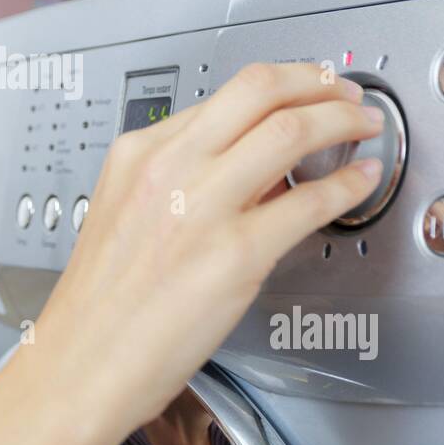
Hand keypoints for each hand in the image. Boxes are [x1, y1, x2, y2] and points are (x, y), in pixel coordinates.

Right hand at [30, 62, 384, 437]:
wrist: (81, 362)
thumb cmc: (101, 303)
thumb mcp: (125, 209)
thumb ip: (180, 176)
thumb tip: (247, 163)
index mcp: (139, 152)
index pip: (225, 92)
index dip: (282, 82)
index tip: (305, 85)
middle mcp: (169, 167)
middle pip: (260, 89)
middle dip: (319, 82)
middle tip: (345, 93)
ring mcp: (203, 207)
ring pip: (291, 131)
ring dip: (342, 121)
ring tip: (361, 127)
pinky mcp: (235, 255)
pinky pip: (310, 202)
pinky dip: (347, 184)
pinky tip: (359, 181)